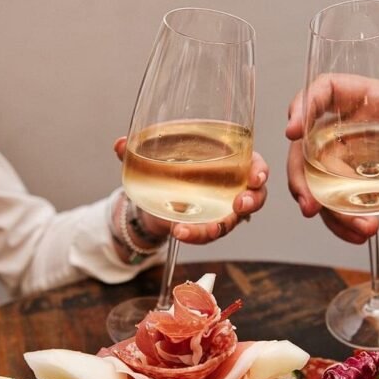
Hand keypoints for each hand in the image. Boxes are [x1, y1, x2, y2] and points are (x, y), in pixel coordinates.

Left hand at [113, 137, 268, 243]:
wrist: (152, 198)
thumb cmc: (166, 168)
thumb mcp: (154, 156)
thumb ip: (137, 150)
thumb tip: (119, 144)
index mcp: (229, 161)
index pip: (254, 164)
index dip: (260, 170)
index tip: (256, 176)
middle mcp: (231, 187)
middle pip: (254, 197)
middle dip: (251, 202)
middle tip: (239, 205)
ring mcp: (221, 210)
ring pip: (231, 221)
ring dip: (219, 226)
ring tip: (205, 228)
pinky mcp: (206, 227)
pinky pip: (207, 233)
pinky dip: (195, 234)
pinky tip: (179, 231)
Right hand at [285, 75, 378, 243]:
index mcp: (376, 102)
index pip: (328, 91)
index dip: (304, 104)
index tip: (293, 130)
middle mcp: (358, 131)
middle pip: (307, 145)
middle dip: (300, 176)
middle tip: (310, 204)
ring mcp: (357, 165)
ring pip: (316, 182)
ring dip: (323, 209)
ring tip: (357, 228)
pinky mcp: (363, 194)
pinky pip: (337, 208)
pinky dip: (342, 225)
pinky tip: (362, 234)